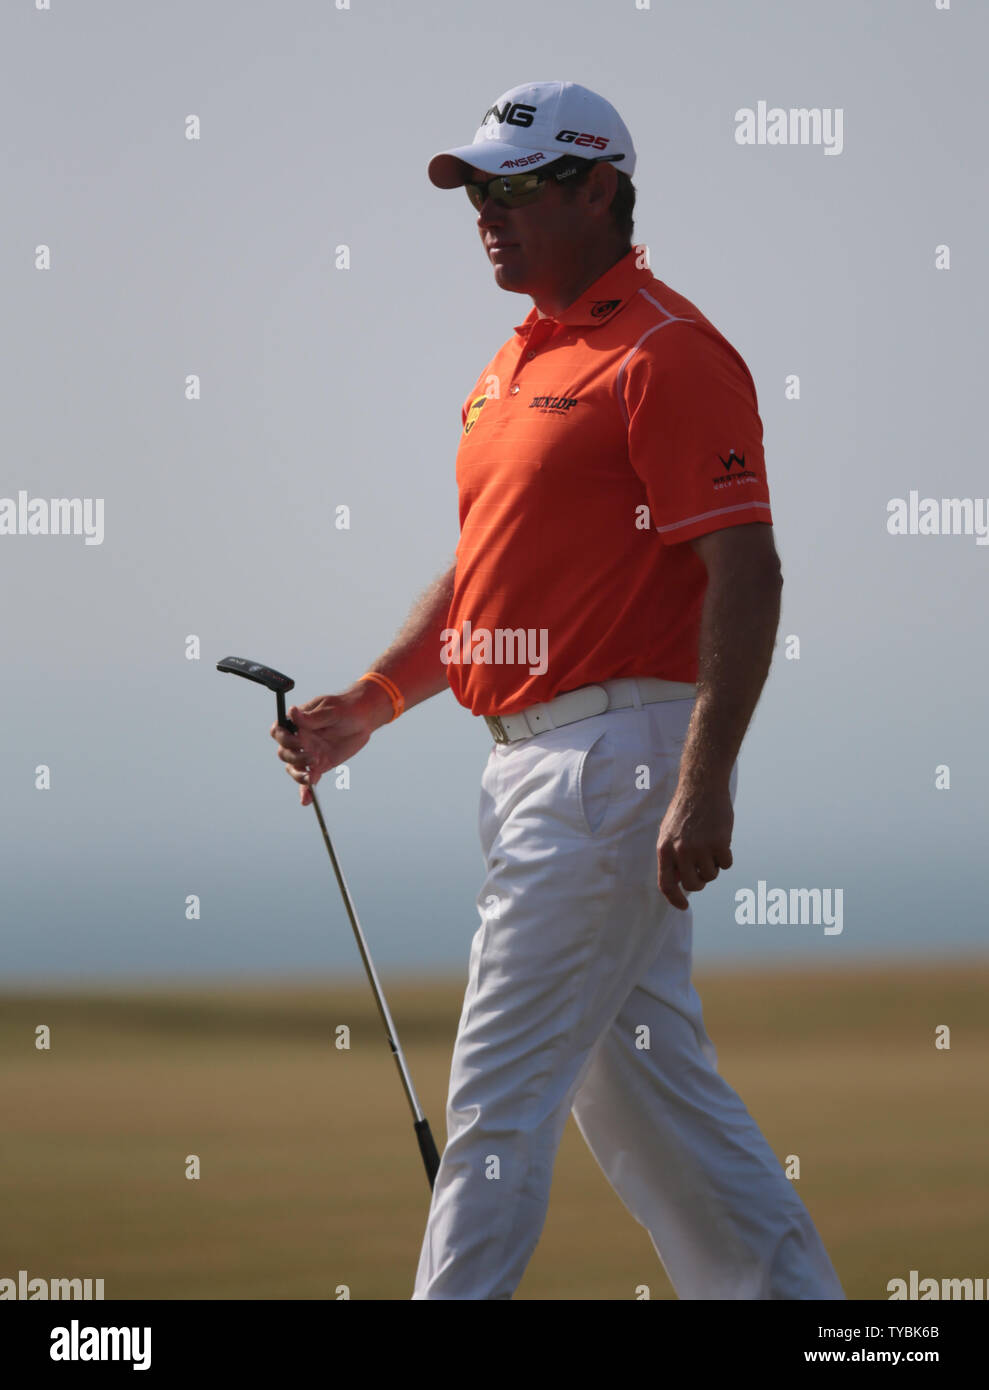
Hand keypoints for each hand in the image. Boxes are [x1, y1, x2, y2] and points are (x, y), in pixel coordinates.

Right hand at [270, 681, 390, 805]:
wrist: (364, 719)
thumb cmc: (346, 708)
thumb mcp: (331, 710)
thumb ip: (312, 717)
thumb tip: (292, 711)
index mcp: (298, 723)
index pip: (279, 732)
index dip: (283, 738)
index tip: (299, 741)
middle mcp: (300, 739)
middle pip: (285, 753)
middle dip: (294, 758)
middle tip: (312, 757)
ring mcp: (309, 754)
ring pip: (294, 769)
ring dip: (299, 776)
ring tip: (311, 778)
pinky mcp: (320, 765)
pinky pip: (310, 779)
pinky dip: (306, 791)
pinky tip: (306, 801)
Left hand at [657, 780, 733, 910]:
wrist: (702, 786)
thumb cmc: (685, 810)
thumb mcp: (669, 832)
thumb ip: (671, 856)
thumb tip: (679, 880)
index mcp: (664, 849)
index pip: (666, 884)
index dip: (674, 899)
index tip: (684, 907)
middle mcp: (680, 851)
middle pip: (693, 885)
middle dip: (700, 881)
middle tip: (703, 868)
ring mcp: (700, 847)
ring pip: (711, 875)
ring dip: (714, 865)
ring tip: (710, 845)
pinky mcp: (719, 843)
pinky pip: (727, 864)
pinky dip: (726, 857)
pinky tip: (721, 839)